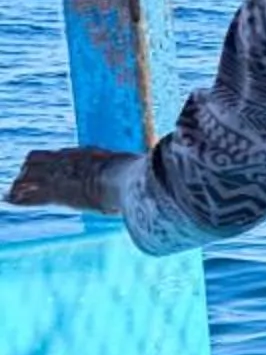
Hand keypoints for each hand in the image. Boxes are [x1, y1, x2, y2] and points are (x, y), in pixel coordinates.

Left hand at [10, 147, 132, 213]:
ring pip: (29, 175)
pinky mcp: (54, 194)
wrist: (126, 181)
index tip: (50, 167)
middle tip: (23, 178)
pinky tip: (9, 200)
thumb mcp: (138, 170)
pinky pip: (29, 196)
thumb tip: (162, 174)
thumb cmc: (137, 176)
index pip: (62, 155)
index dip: (53, 161)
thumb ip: (139, 172)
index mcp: (87, 154)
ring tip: (14, 190)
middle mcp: (67, 161)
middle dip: (31, 169)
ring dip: (22, 184)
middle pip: (38, 159)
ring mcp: (59, 177)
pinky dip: (19, 199)